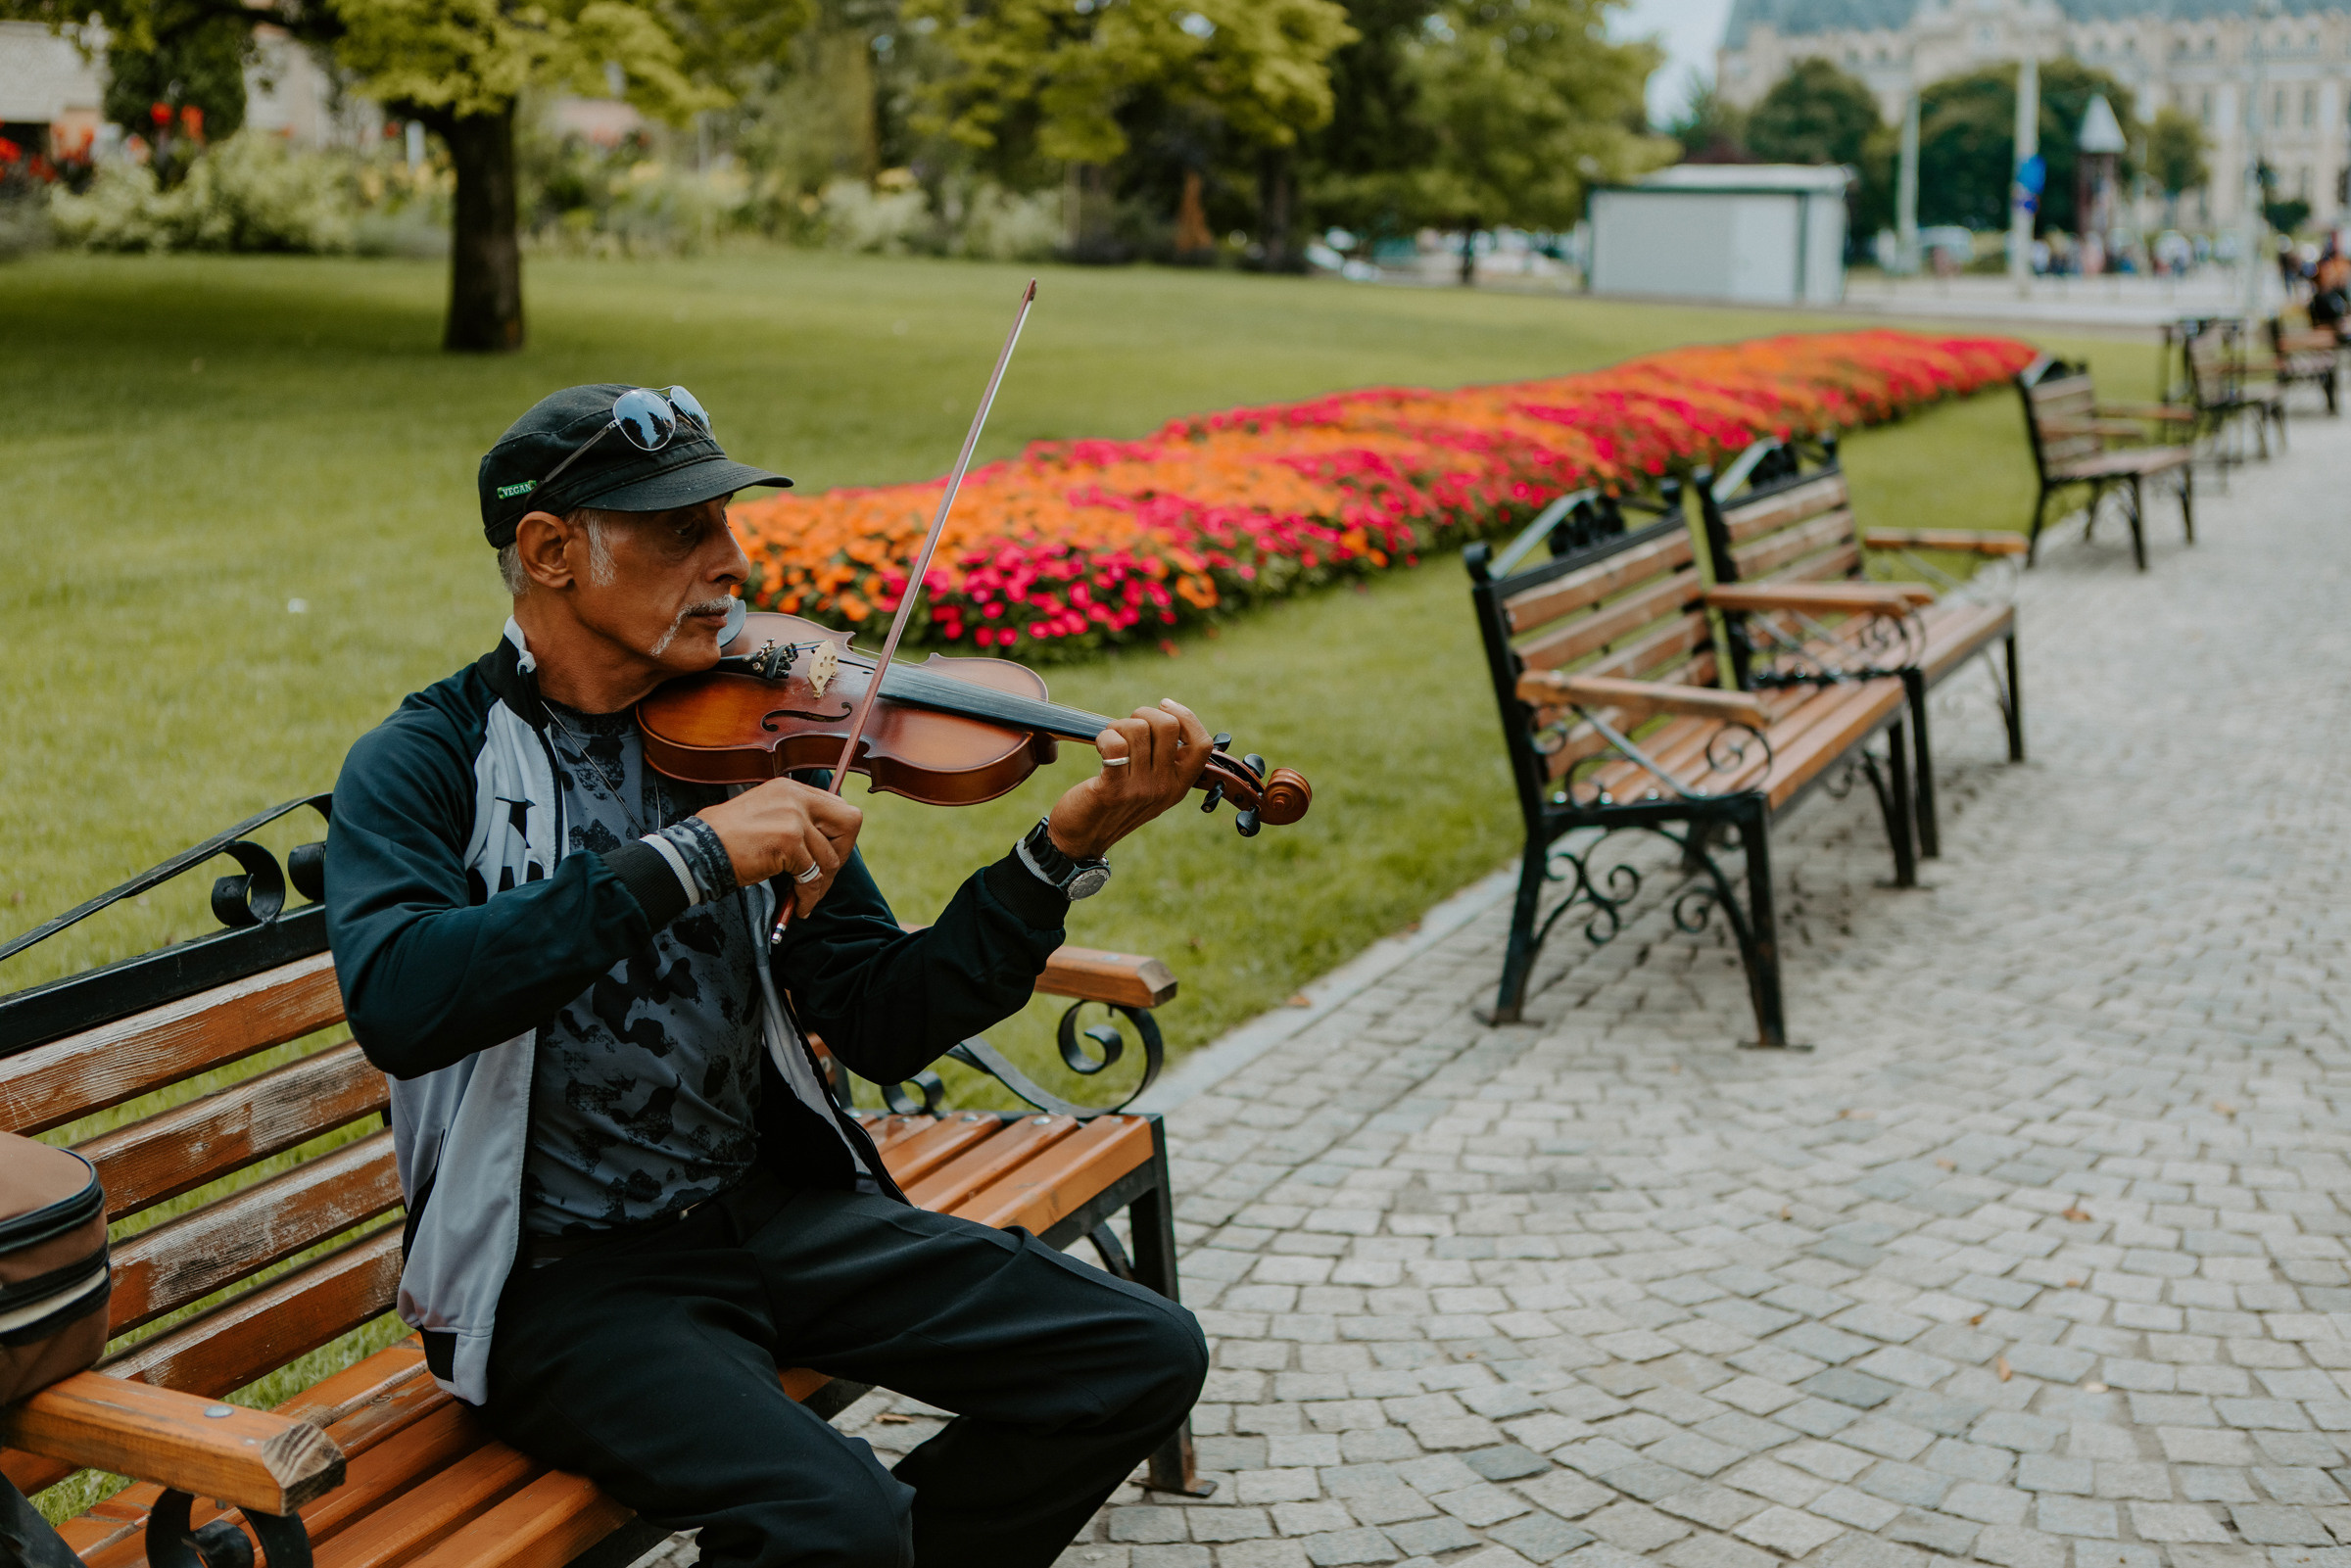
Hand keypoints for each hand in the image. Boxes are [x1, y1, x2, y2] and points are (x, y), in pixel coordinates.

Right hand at [693, 779, 863, 917]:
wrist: (700, 851)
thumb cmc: (729, 840)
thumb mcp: (768, 817)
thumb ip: (798, 821)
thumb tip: (829, 843)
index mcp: (791, 789)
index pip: (838, 807)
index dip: (839, 836)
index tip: (828, 857)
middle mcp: (796, 797)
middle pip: (849, 822)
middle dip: (842, 854)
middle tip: (824, 877)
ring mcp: (794, 818)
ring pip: (830, 857)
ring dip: (821, 883)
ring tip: (805, 896)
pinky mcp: (789, 841)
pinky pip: (813, 876)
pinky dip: (808, 895)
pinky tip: (799, 904)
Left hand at [1047, 699, 1214, 860]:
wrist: (1083, 840)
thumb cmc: (1115, 805)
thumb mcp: (1151, 787)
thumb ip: (1164, 760)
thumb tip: (1169, 714)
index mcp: (1178, 786)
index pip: (1203, 744)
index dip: (1186, 717)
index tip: (1164, 707)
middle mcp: (1164, 788)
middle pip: (1168, 726)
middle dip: (1143, 714)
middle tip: (1127, 727)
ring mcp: (1140, 790)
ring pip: (1138, 730)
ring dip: (1118, 726)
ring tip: (1109, 740)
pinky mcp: (1113, 789)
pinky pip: (1115, 745)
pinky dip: (1105, 737)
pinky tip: (1100, 746)